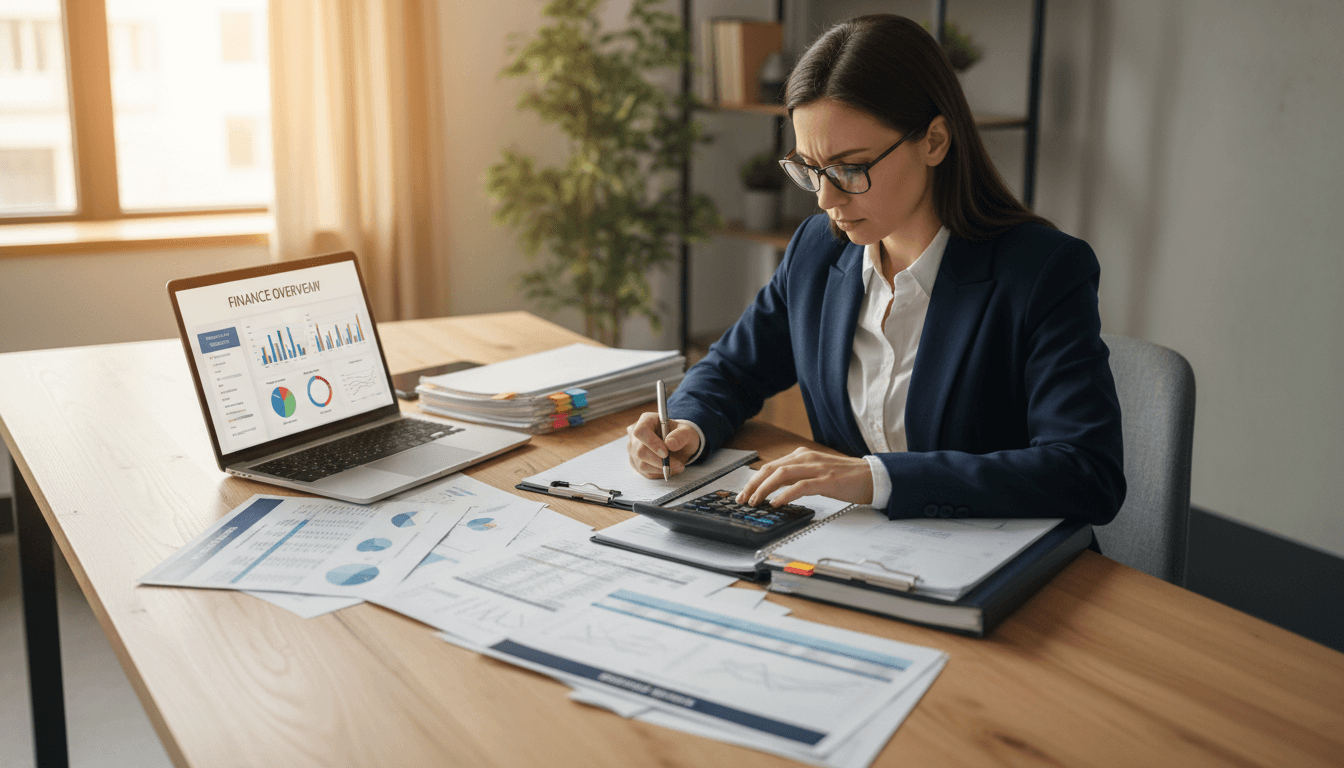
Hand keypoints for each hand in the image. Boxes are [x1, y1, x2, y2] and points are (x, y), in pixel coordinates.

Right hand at [626, 411, 700, 478]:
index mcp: (646, 420)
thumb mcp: (687, 432)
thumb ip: (681, 435)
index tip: (666, 453)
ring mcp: (633, 449)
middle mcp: (635, 434)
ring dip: (661, 468)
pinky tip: (669, 469)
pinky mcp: (635, 461)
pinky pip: (645, 472)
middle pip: (640, 451)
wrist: (678, 445)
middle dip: (660, 461)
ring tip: (677, 466)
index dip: (651, 443)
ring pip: (642, 464)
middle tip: (678, 464)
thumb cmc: (681, 435)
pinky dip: (659, 473)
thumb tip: (670, 444)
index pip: (641, 431)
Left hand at [737, 448, 873, 506]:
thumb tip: (775, 489)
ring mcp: (816, 468)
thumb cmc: (844, 477)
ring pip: (781, 475)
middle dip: (753, 484)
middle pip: (771, 469)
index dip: (754, 480)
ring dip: (764, 489)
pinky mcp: (826, 480)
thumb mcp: (816, 471)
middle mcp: (806, 458)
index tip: (743, 493)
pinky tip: (776, 503)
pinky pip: (800, 486)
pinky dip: (785, 495)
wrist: (871, 477)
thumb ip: (797, 476)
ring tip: (755, 502)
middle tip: (742, 499)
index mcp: (802, 455)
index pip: (771, 466)